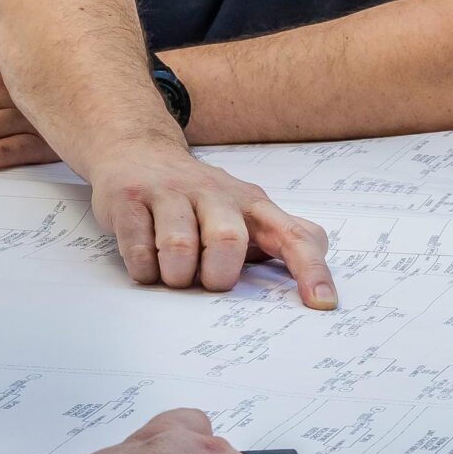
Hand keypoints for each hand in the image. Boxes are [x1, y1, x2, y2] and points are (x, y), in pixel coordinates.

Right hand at [88, 134, 337, 309]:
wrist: (137, 149)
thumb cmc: (197, 196)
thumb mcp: (243, 210)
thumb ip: (278, 239)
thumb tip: (319, 283)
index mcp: (252, 203)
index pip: (293, 235)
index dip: (310, 270)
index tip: (321, 304)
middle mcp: (215, 193)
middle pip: (229, 240)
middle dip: (217, 275)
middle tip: (205, 280)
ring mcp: (170, 192)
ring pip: (179, 246)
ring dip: (176, 275)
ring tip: (172, 273)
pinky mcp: (131, 198)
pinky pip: (138, 249)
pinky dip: (144, 269)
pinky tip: (146, 263)